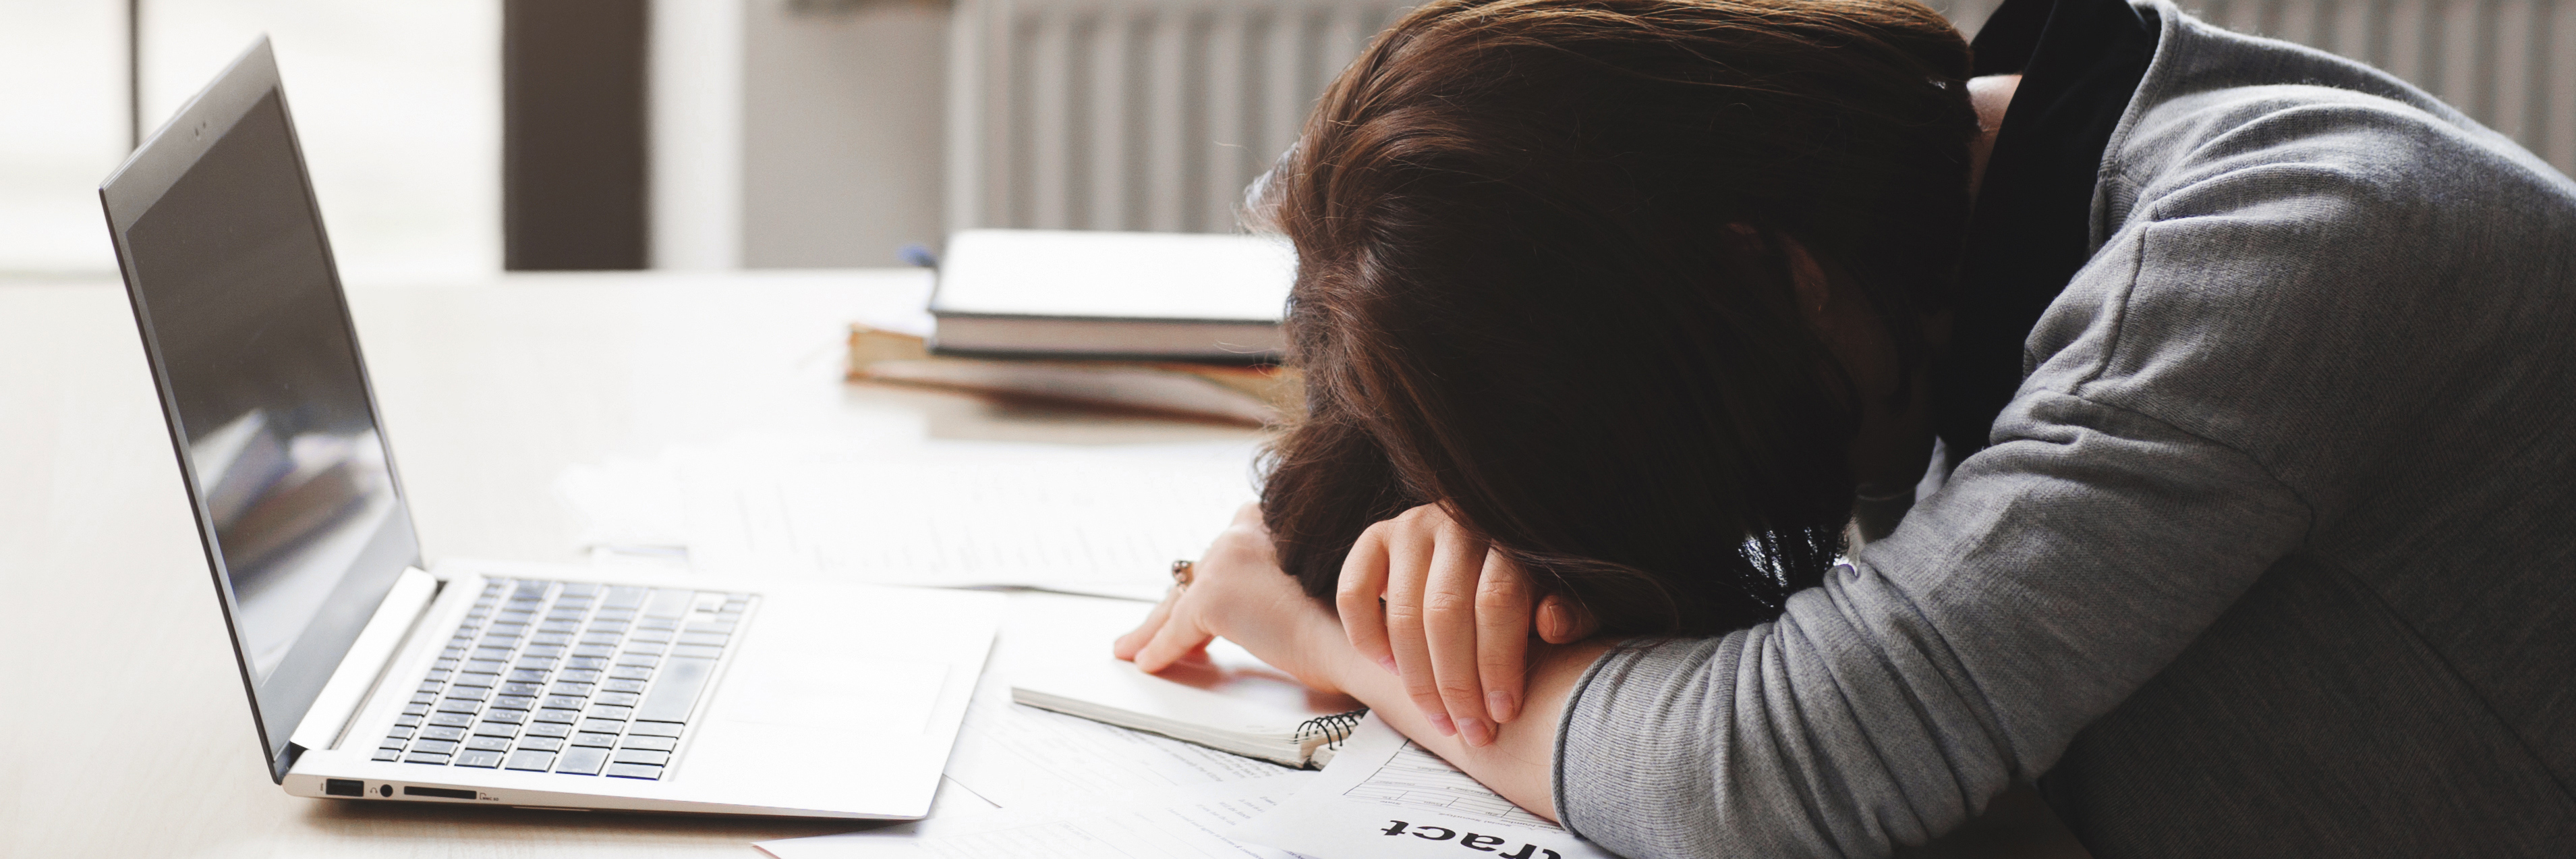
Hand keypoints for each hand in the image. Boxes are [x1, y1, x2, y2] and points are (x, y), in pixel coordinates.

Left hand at [1115, 504, 1343, 691]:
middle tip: (1147, 628)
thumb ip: (1281, 579)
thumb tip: (1258, 605)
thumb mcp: (1319, 580)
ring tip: (1135, 647)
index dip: (1204, 581)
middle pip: (1196, 574)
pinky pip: (1176, 630)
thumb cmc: (1357, 620)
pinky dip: (1161, 649)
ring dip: (1155, 627)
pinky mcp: (1212, 596)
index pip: (1224, 554)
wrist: (1365, 639)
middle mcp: (1245, 528)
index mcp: (1274, 517)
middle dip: (1172, 605)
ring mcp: (1226, 559)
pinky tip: (1148, 662)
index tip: (1188, 601)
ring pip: (1179, 600)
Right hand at [1340, 503, 1596, 745]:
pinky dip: (1367, 639)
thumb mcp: (1559, 598)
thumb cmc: (1525, 588)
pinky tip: (1391, 668)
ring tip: (1440, 718)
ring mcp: (1411, 527)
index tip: (1503, 714)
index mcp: (1508, 536)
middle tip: (1471, 731)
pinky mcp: (1374, 537)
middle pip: (1445, 613)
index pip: (1496, 601)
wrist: (1479, 555)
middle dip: (1456, 685)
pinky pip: (1353, 594)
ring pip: (1402, 614)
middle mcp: (1456, 523)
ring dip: (1418, 680)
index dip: (1497, 664)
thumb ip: (1570, 613)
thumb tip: (1552, 624)